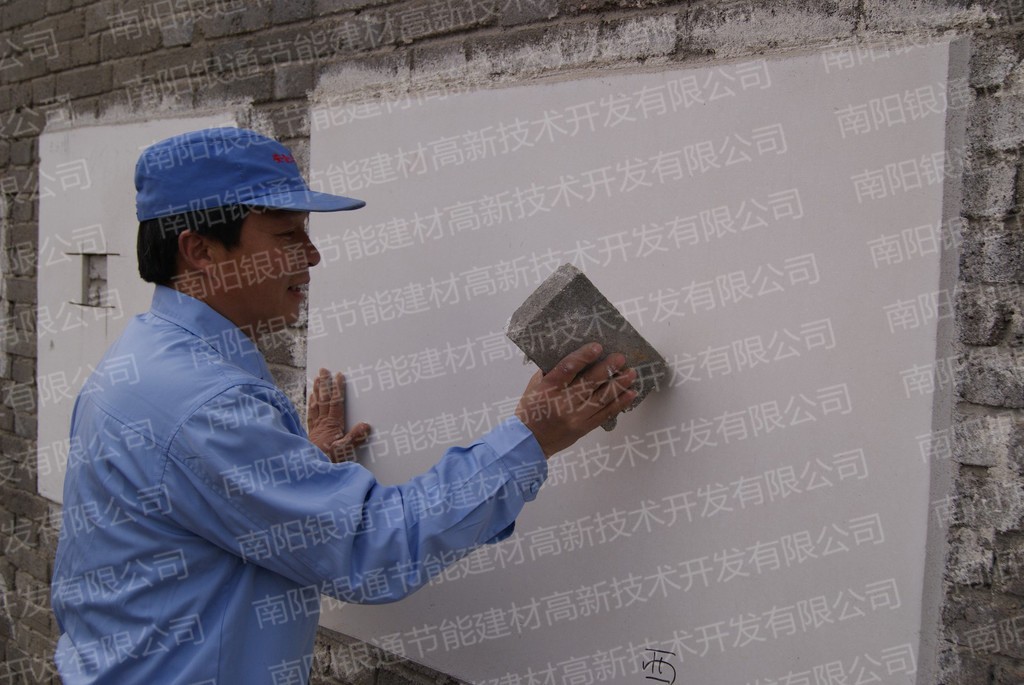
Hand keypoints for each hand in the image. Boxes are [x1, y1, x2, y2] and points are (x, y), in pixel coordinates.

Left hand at [307, 368, 370, 462]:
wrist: (309, 469)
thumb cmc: (327, 461)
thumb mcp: (344, 450)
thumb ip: (355, 438)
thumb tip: (366, 425)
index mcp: (332, 425)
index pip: (335, 402)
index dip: (337, 388)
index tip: (338, 376)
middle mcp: (322, 423)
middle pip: (323, 399)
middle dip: (324, 384)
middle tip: (323, 371)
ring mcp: (315, 428)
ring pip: (315, 404)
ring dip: (316, 391)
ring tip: (316, 380)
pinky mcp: (310, 433)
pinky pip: (310, 414)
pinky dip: (310, 405)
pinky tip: (310, 400)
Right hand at [514, 343, 636, 458]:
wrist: (529, 441)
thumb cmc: (531, 410)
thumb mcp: (534, 386)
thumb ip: (552, 372)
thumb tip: (574, 356)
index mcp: (548, 388)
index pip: (567, 368)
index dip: (583, 357)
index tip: (597, 347)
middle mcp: (563, 402)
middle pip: (589, 383)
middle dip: (608, 369)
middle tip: (621, 358)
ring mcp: (575, 417)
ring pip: (601, 399)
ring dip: (619, 385)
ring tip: (631, 374)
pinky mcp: (584, 428)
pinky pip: (605, 415)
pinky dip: (619, 404)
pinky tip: (630, 394)